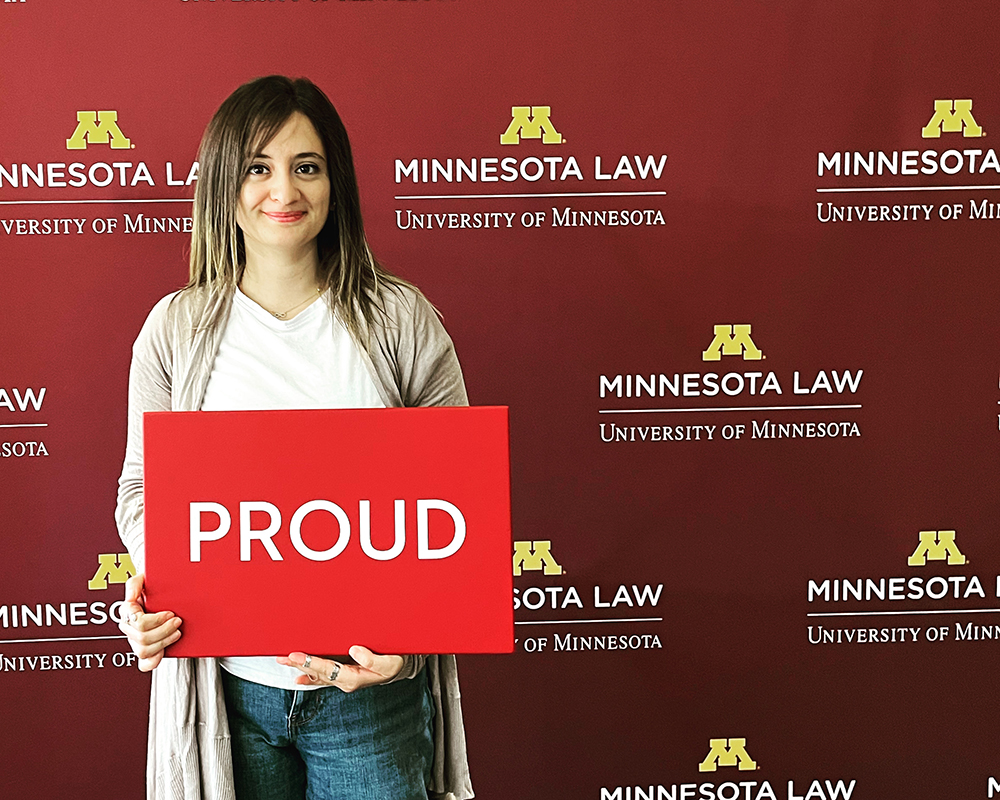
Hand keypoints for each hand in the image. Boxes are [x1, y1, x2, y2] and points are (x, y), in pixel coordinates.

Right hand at [118, 573, 182, 671]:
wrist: (165, 591)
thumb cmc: (154, 585)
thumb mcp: (144, 578)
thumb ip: (134, 584)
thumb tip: (130, 597)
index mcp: (127, 611)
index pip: (139, 622)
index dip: (157, 620)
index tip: (170, 613)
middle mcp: (129, 627)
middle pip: (143, 637)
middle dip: (164, 630)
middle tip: (178, 621)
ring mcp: (135, 640)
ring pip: (143, 651)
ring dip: (163, 642)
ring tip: (177, 632)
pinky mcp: (145, 650)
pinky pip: (144, 663)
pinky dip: (153, 661)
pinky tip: (164, 652)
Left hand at [276, 646, 403, 692]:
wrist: (398, 667)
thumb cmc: (394, 663)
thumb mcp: (389, 662)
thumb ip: (373, 659)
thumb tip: (354, 650)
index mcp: (354, 678)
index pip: (328, 670)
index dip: (311, 662)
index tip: (298, 655)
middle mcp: (345, 681)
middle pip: (318, 673)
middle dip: (300, 664)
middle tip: (284, 657)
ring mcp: (343, 678)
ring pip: (318, 674)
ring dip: (301, 667)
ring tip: (285, 661)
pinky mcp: (343, 674)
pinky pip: (323, 677)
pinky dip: (310, 675)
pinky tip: (299, 678)